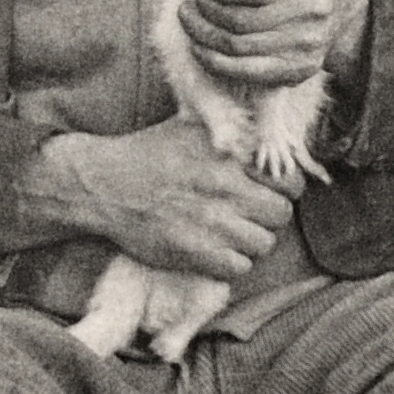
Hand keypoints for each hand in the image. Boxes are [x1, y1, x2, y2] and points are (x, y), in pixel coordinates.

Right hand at [34, 114, 287, 282]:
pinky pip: (238, 267)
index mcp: (230, 156)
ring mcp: (213, 222)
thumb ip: (232, 131)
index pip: (290, 182)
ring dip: (249, 242)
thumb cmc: (147, 153)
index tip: (269, 192)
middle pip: (280, 215)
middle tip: (248, 216)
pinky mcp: (196, 252)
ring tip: (230, 234)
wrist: (103, 185)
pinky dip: (230, 263)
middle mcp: (226, 188)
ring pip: (263, 244)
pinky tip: (214, 250)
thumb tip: (265, 136)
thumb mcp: (191, 126)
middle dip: (267, 217)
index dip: (283, 190)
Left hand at [179, 0, 365, 90]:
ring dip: (201, 33)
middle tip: (191, 1)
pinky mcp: (298, 70)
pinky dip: (212, 59)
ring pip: (237, 47)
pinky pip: (244, 71)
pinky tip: (198, 45)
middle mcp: (313, 12)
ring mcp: (308, 46)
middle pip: (241, 21)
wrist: (341, 4)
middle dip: (205, 10)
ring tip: (189, 19)